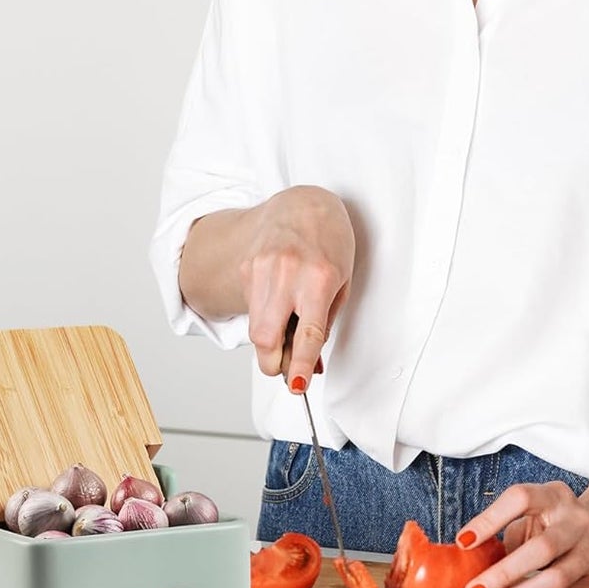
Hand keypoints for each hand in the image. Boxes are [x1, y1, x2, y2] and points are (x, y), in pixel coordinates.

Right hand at [240, 186, 354, 387]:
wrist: (302, 203)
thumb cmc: (329, 241)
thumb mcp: (342, 281)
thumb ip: (325, 322)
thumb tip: (311, 363)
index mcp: (319, 278)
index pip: (307, 334)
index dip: (300, 365)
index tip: (298, 384)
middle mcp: (286, 273)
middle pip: (266, 338)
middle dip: (273, 363)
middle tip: (285, 368)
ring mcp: (261, 270)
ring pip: (255, 327)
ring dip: (269, 342)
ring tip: (287, 331)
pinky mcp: (246, 269)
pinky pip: (252, 308)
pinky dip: (264, 316)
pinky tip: (278, 302)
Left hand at [453, 483, 588, 587]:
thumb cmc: (559, 521)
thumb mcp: (536, 511)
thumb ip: (507, 530)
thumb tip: (470, 561)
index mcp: (556, 495)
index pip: (520, 498)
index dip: (490, 519)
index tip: (463, 541)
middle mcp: (578, 521)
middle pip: (541, 549)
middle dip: (503, 574)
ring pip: (554, 581)